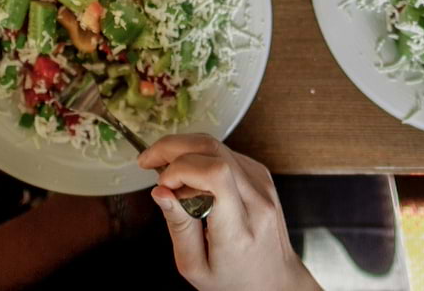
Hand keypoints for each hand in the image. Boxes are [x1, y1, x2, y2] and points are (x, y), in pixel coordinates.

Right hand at [139, 134, 318, 290]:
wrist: (275, 280)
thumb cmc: (234, 280)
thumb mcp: (196, 266)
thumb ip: (179, 226)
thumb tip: (160, 192)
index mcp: (239, 230)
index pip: (215, 175)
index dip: (181, 168)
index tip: (161, 183)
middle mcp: (256, 200)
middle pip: (213, 150)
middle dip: (173, 147)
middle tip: (148, 160)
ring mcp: (262, 183)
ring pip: (217, 146)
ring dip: (184, 149)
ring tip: (163, 168)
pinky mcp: (261, 174)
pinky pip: (225, 153)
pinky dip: (200, 156)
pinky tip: (188, 175)